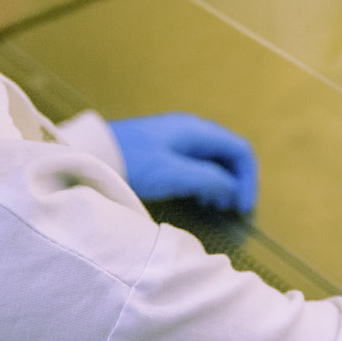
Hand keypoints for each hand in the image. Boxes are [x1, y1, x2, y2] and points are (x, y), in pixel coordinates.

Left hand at [109, 113, 258, 214]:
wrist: (92, 154)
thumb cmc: (133, 163)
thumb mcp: (173, 174)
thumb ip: (207, 179)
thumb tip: (232, 188)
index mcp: (197, 131)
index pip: (240, 150)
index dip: (249, 179)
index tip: (243, 208)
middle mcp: (192, 130)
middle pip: (228, 154)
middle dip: (236, 182)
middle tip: (231, 210)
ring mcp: (177, 138)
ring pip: (213, 159)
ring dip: (221, 182)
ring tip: (215, 207)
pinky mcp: (164, 149)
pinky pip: (196, 163)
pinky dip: (204, 180)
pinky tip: (197, 197)